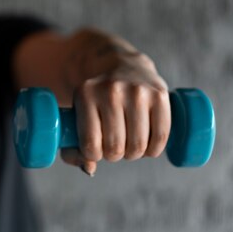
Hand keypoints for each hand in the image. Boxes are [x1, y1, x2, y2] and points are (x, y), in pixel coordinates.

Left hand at [60, 50, 170, 175]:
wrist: (121, 64)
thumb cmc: (96, 99)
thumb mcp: (76, 114)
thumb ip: (72, 148)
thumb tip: (89, 168)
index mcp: (85, 93)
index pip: (90, 144)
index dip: (94, 155)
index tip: (95, 147)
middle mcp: (111, 90)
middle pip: (115, 148)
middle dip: (114, 154)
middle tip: (114, 145)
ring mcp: (137, 91)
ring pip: (138, 146)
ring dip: (134, 153)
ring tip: (129, 143)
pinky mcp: (159, 94)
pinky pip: (160, 137)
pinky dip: (153, 149)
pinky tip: (146, 144)